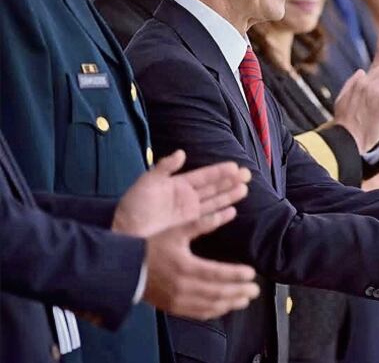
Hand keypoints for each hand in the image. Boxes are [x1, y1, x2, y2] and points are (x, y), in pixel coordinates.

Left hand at [112, 150, 250, 237]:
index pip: (205, 175)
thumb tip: (182, 152)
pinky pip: (209, 217)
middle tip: (248, 175)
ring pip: (214, 200)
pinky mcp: (188, 225)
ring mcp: (189, 211)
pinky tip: (232, 210)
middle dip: (230, 181)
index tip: (236, 166)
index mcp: (179, 183)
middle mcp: (187, 196)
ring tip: (245, 189)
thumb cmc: (134, 205)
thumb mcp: (148, 182)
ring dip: (229, 195)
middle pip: (214, 187)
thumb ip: (165, 167)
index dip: (220, 171)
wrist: (125, 230)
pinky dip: (221, 213)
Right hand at [143, 207, 260, 319]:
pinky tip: (225, 307)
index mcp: (184, 266)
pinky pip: (197, 313)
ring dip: (230, 303)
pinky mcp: (172, 308)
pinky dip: (214, 311)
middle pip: (217, 292)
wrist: (124, 269)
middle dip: (239, 291)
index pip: (217, 273)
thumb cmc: (151, 246)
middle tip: (256, 289)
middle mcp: (182, 286)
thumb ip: (202, 223)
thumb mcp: (176, 231)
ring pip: (210, 305)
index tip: (251, 273)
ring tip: (246, 299)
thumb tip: (228, 211)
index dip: (236, 274)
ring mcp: (177, 300)